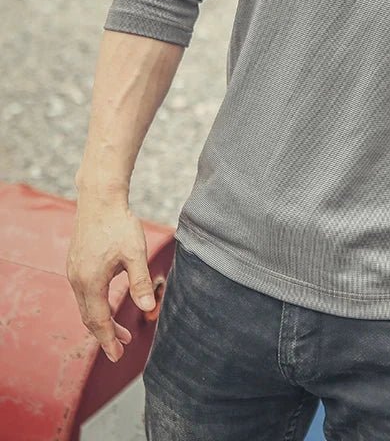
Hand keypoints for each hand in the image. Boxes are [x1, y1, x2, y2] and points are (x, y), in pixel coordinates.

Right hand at [66, 190, 155, 362]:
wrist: (99, 199)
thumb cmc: (119, 224)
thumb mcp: (136, 253)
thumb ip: (141, 281)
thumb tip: (149, 308)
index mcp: (90, 282)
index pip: (98, 321)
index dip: (109, 340)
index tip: (118, 356)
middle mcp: (77, 280)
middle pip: (89, 316)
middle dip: (106, 334)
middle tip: (122, 346)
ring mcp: (74, 271)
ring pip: (86, 305)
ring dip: (101, 319)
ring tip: (119, 329)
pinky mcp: (75, 263)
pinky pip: (84, 292)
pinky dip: (96, 304)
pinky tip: (109, 301)